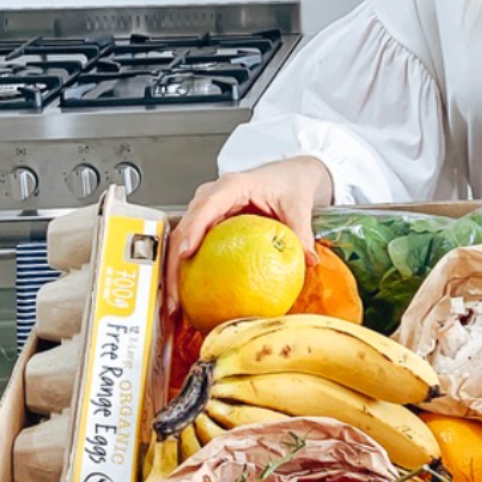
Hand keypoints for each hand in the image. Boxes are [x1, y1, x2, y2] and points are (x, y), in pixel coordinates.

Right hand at [165, 156, 333, 312]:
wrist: (288, 175)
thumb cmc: (288, 183)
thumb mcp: (298, 206)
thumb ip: (301, 233)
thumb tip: (308, 261)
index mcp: (234, 185)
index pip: (207, 206)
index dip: (193, 229)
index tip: (186, 255)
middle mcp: (213, 195)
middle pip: (185, 227)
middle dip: (173, 263)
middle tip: (174, 299)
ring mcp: (207, 210)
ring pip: (181, 240)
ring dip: (173, 272)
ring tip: (174, 306)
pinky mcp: (208, 224)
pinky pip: (191, 247)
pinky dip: (185, 271)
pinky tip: (187, 298)